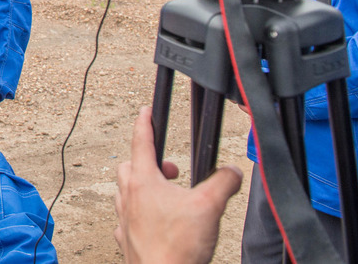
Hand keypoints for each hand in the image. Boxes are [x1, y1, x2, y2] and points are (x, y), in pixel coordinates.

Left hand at [114, 107, 242, 263]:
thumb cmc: (177, 246)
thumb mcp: (209, 206)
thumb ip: (223, 182)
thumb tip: (232, 171)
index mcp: (143, 181)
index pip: (142, 141)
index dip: (145, 122)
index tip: (146, 111)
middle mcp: (128, 196)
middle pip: (131, 166)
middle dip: (150, 162)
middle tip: (172, 170)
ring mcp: (124, 218)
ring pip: (127, 191)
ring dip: (144, 188)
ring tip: (168, 197)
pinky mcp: (126, 239)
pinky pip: (128, 218)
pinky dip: (140, 213)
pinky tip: (157, 222)